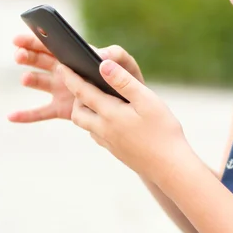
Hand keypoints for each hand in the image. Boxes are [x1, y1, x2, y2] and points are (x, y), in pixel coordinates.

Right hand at [10, 35, 144, 122]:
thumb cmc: (126, 79)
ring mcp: (61, 90)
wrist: (130, 106)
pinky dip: (26, 115)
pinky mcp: (62, 109)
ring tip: (26, 78)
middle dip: (28, 55)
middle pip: (40, 60)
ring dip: (30, 78)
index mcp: (75, 56)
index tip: (19, 39)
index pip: (52, 45)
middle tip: (19, 55)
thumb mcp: (125, 63)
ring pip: (39, 82)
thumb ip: (115, 55)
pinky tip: (11, 117)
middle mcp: (64, 71)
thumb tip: (101, 56)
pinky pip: (41, 112)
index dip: (34, 40)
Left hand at [59, 57, 194, 185]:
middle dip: (75, 96)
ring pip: (86, 125)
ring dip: (84, 111)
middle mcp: (103, 129)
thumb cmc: (162, 131)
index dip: (71, 78)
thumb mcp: (146, 100)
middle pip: (77, 112)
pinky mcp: (116, 151)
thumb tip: (103, 65)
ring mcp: (109, 142)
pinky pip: (97, 135)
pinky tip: (109, 119)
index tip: (62, 66)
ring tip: (95, 98)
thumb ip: (124, 81)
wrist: (169, 167)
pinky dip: (96, 123)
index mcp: (109, 113)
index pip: (82, 92)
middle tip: (81, 82)